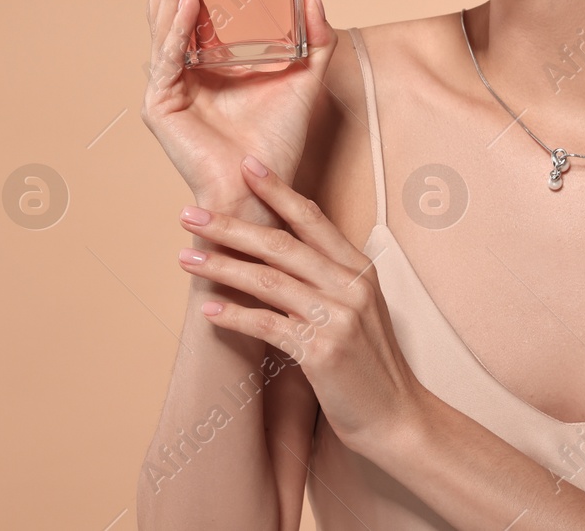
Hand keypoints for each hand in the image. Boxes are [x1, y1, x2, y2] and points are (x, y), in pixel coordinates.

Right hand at [141, 0, 336, 207]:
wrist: (263, 188)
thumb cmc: (276, 142)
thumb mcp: (303, 79)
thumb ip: (314, 41)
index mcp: (205, 59)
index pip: (191, 5)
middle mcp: (181, 68)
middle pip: (168, 7)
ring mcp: (167, 85)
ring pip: (165, 25)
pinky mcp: (161, 105)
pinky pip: (169, 59)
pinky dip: (177, 29)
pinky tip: (187, 3)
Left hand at [176, 155, 426, 449]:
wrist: (398, 418)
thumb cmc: (370, 365)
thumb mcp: (358, 310)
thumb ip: (327, 279)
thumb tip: (278, 251)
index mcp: (359, 270)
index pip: (312, 218)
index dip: (277, 190)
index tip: (245, 165)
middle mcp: (350, 287)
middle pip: (281, 244)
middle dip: (231, 226)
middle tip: (190, 214)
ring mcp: (338, 319)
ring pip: (268, 281)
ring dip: (222, 267)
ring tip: (185, 258)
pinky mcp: (323, 352)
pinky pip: (268, 326)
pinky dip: (235, 316)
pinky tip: (208, 309)